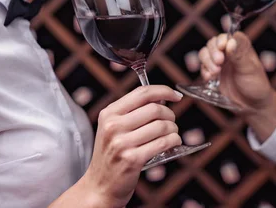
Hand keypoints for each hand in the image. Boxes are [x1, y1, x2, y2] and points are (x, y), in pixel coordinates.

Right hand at [82, 85, 182, 207]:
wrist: (99, 185)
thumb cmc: (112, 154)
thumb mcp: (113, 127)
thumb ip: (132, 111)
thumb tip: (162, 99)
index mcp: (109, 113)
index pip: (142, 93)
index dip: (163, 91)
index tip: (175, 95)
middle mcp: (113, 126)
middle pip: (155, 109)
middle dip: (170, 114)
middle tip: (171, 121)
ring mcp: (121, 143)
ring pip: (162, 126)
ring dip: (173, 129)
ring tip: (171, 134)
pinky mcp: (132, 159)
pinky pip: (162, 143)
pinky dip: (173, 141)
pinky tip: (172, 143)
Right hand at [198, 32, 275, 111]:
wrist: (252, 104)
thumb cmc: (256, 85)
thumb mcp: (250, 70)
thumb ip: (239, 56)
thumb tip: (230, 42)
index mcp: (242, 46)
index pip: (230, 35)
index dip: (223, 39)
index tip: (222, 47)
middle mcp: (229, 51)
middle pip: (214, 43)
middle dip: (213, 52)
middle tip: (219, 62)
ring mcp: (220, 61)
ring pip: (205, 53)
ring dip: (207, 61)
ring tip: (215, 72)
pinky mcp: (213, 72)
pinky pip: (203, 66)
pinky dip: (204, 71)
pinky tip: (209, 78)